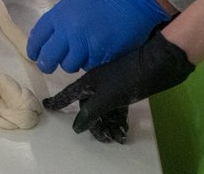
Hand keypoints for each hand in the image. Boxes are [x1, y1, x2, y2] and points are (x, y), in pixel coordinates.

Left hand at [27, 0, 170, 73]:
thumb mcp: (73, 3)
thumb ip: (60, 22)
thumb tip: (52, 40)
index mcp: (59, 15)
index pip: (37, 38)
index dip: (34, 50)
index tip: (35, 55)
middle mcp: (69, 31)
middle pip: (49, 58)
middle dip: (47, 65)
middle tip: (49, 66)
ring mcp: (86, 45)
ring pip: (69, 66)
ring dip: (72, 63)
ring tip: (79, 55)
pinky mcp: (103, 55)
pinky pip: (90, 66)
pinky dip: (90, 62)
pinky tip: (95, 53)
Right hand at [43, 29, 194, 142]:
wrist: (155, 65)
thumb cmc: (126, 79)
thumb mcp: (106, 98)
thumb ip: (90, 113)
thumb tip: (76, 126)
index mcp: (88, 83)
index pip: (68, 95)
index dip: (58, 101)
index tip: (48, 106)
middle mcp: (97, 85)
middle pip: (89, 107)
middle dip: (95, 124)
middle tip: (103, 139)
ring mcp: (111, 87)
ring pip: (104, 110)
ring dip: (109, 125)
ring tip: (116, 138)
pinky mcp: (124, 91)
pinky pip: (117, 108)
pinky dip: (119, 120)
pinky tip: (124, 130)